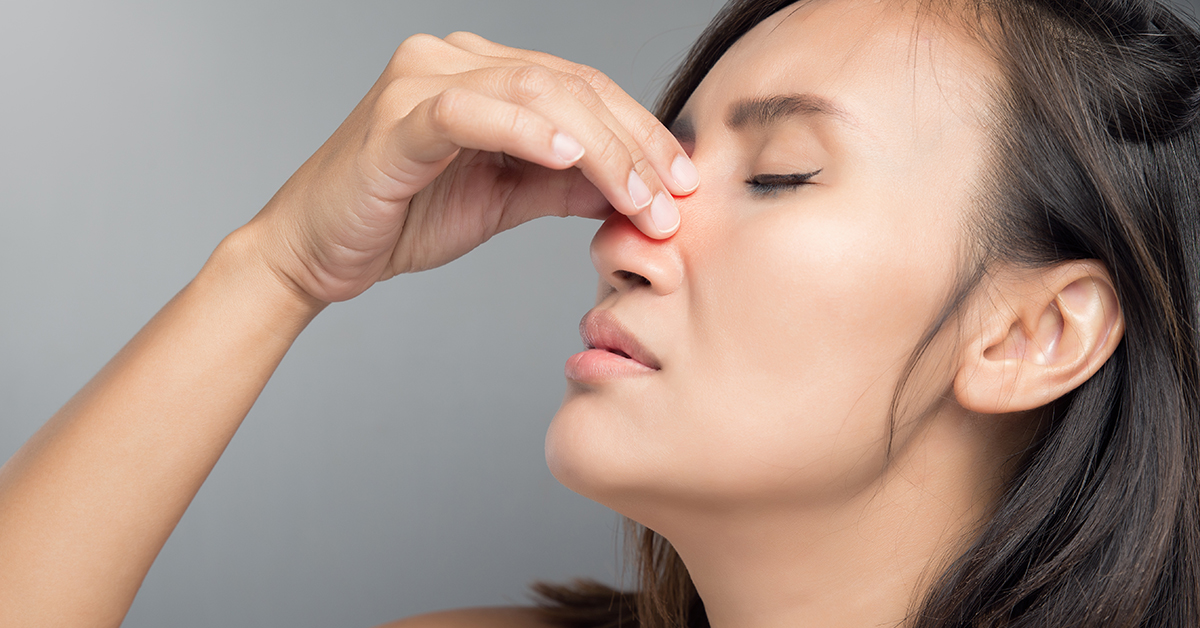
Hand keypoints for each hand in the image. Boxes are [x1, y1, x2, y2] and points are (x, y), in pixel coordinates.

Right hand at [244, 31, 698, 304]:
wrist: (314, 253)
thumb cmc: (399, 219)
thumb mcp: (502, 200)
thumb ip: (562, 186)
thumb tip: (630, 190)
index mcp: (481, 73)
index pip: (580, 88)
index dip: (639, 132)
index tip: (682, 182)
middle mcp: (451, 58)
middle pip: (568, 85)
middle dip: (632, 145)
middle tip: (673, 201)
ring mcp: (420, 81)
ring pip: (533, 93)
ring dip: (598, 148)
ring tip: (639, 196)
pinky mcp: (394, 119)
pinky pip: (469, 112)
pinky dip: (522, 131)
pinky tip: (567, 156)